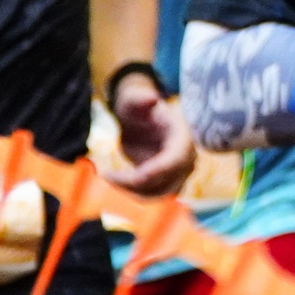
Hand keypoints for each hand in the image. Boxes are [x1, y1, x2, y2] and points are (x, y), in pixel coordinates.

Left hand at [102, 73, 194, 195]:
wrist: (138, 118)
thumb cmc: (135, 106)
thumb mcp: (133, 99)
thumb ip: (140, 98)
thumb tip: (151, 99)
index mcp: (182, 136)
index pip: (176, 160)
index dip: (155, 172)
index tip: (129, 176)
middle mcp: (186, 156)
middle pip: (169, 182)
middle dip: (137, 184)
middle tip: (108, 176)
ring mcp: (179, 171)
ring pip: (162, 194)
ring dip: (134, 193)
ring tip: (109, 177)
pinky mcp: (167, 181)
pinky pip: (154, 195)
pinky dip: (134, 194)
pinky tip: (116, 180)